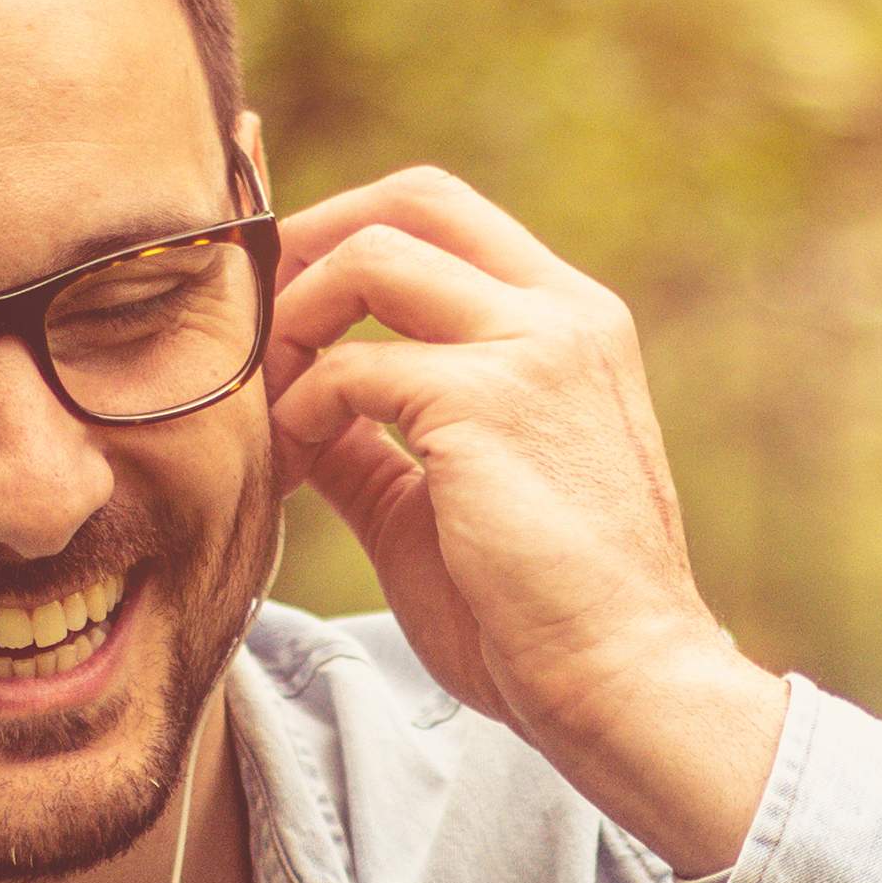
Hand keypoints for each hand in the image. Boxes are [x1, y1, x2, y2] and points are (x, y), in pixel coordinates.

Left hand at [263, 166, 791, 872]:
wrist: (625, 682)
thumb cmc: (544, 614)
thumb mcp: (449, 500)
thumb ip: (380, 439)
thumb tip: (299, 406)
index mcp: (573, 324)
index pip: (448, 216)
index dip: (350, 233)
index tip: (287, 302)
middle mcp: (564, 314)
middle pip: (411, 200)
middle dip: (312, 240)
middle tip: (256, 320)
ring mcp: (533, 348)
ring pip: (371, 259)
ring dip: (295, 320)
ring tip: (270, 403)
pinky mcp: (490, 401)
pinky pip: (352, 368)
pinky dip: (301, 408)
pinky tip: (297, 468)